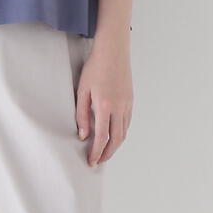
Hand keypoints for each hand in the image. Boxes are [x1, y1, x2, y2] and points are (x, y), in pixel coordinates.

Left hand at [75, 40, 132, 166]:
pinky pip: (127, 122)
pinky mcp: (131, 100)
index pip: (102, 137)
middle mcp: (119, 108)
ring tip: (105, 151)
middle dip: (107, 153)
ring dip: (115, 145)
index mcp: (105, 106)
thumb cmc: (95, 67)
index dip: (97, 152)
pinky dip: (121, 133)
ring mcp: (127, 104)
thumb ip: (82, 115)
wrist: (113, 51)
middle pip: (116, 139)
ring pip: (124, 132)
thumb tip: (83, 135)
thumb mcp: (82, 91)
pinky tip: (114, 135)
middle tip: (99, 160)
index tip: (92, 161)